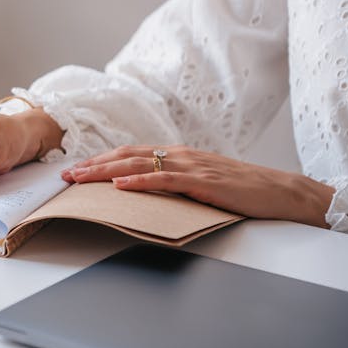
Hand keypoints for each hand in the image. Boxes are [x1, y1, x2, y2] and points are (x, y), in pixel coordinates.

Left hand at [61, 145, 334, 227]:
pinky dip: (140, 183)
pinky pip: (165, 180)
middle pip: (127, 157)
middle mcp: (179, 155)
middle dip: (93, 165)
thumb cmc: (243, 191)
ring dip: (106, 172)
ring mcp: (190, 166)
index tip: (76, 169)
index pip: (131, 154)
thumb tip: (146, 193)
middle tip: (66, 175)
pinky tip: (120, 187)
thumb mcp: (202, 183)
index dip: (102, 161)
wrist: (281, 191)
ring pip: (139, 165)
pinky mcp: (203, 180)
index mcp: (178, 155)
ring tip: (81, 178)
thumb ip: (175, 183)